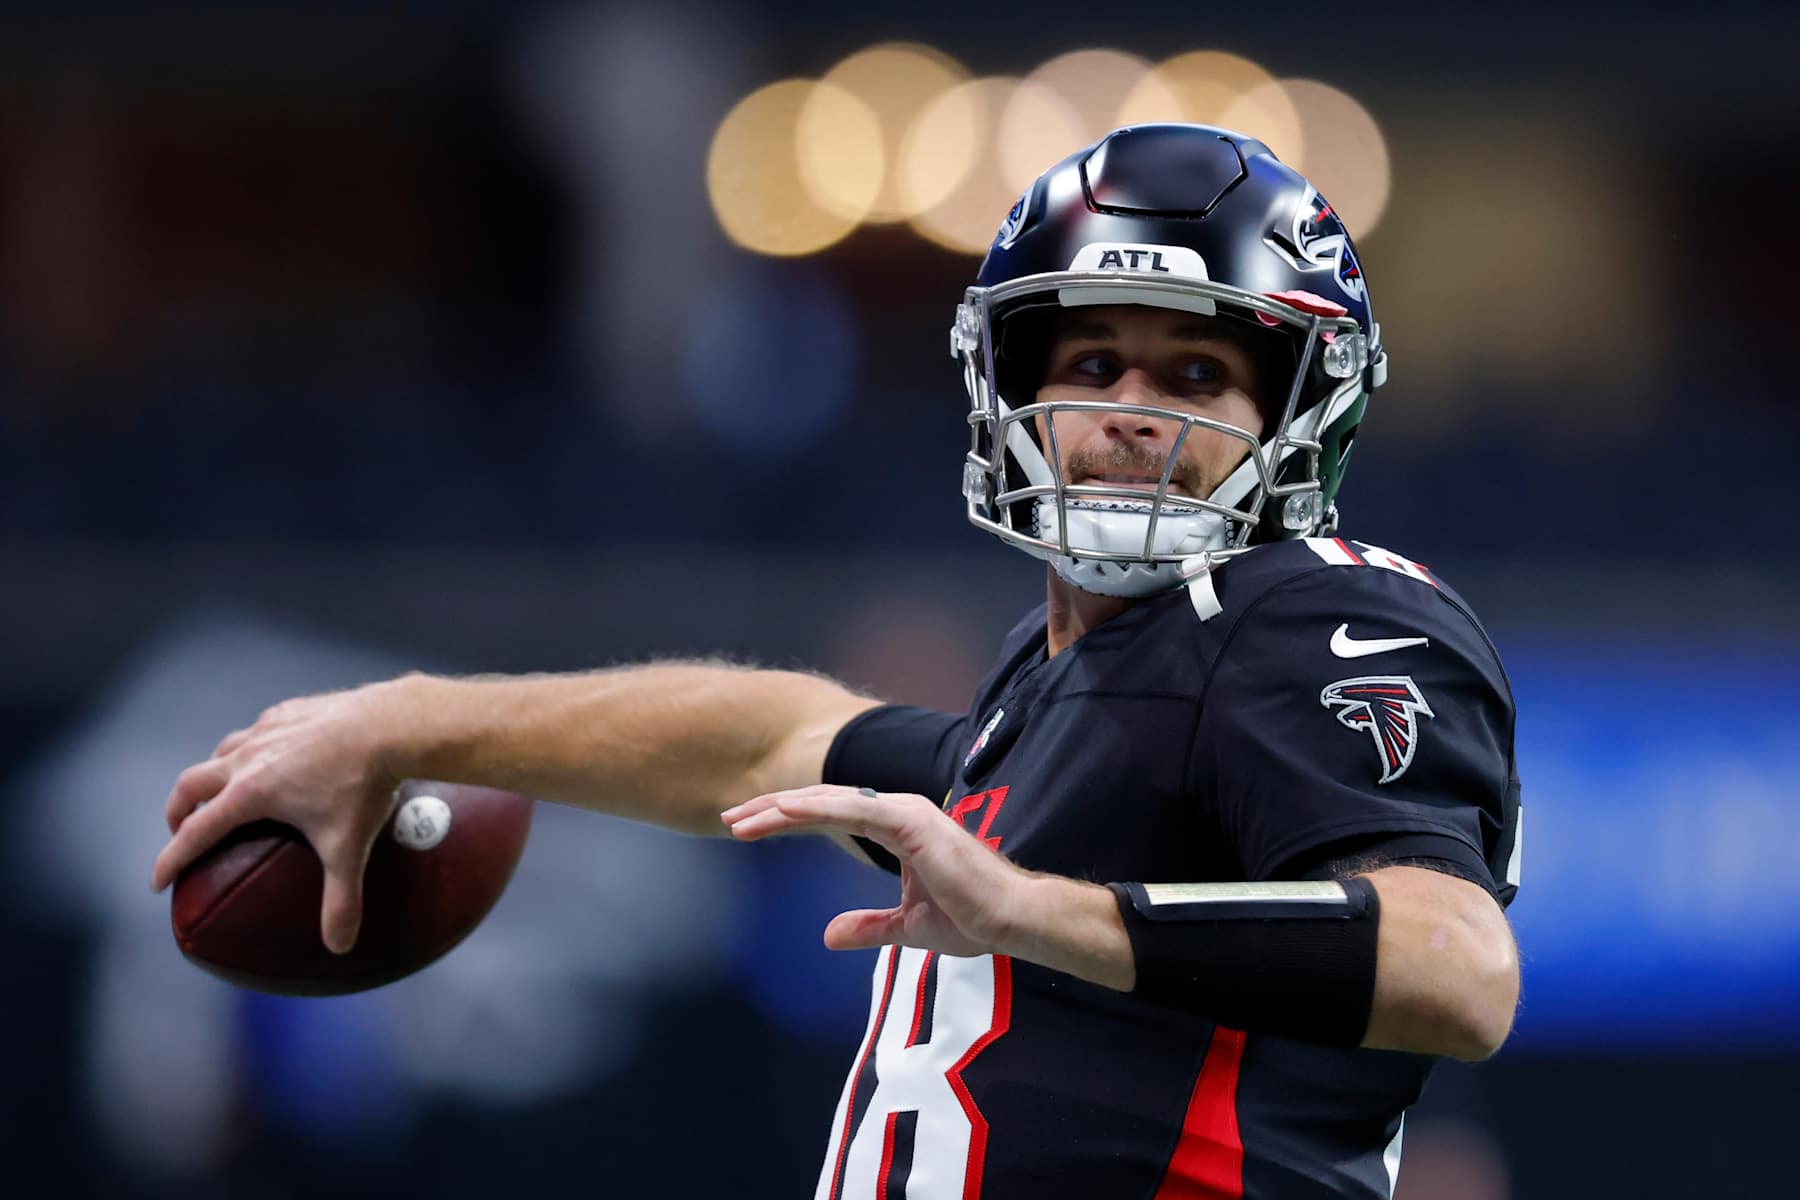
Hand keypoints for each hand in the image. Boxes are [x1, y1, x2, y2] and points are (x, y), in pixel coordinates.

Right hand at [150, 677, 420, 953]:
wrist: (391, 725)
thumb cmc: (364, 787)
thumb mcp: (349, 847)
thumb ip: (341, 899)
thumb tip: (339, 947)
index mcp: (249, 793)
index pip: (195, 832)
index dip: (171, 859)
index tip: (157, 881)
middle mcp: (248, 757)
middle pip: (191, 784)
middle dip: (178, 810)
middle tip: (181, 830)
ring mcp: (268, 728)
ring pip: (221, 751)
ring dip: (211, 774)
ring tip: (220, 792)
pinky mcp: (290, 710)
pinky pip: (258, 729)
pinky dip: (250, 747)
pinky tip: (269, 753)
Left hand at [721, 785, 1029, 957]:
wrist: (1010, 920)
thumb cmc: (971, 918)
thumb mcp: (906, 926)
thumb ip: (869, 926)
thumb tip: (828, 935)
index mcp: (898, 826)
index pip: (830, 814)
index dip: (787, 818)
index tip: (747, 827)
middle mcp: (898, 810)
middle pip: (821, 801)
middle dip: (772, 808)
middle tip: (729, 817)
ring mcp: (904, 811)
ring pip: (828, 802)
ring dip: (781, 808)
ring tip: (741, 818)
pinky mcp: (910, 823)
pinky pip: (851, 811)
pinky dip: (812, 809)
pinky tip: (780, 812)